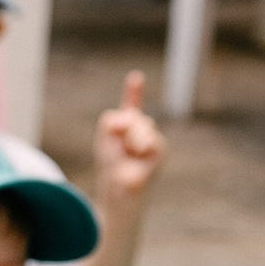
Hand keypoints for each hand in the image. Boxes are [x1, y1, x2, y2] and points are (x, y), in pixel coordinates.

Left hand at [93, 69, 166, 202]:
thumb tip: (133, 120)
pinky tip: (139, 154)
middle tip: (121, 149)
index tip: (136, 77)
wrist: (117, 187)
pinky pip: (149, 137)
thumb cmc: (111, 164)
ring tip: (130, 155)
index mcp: (128, 126)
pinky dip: (140, 144)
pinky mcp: (160, 149)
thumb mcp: (105, 134)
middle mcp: (143, 130)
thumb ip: (113, 118)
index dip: (133, 92)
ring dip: (129, 140)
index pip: (131, 105)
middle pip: (132, 115)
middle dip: (121, 130)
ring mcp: (153, 139)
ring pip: (140, 123)